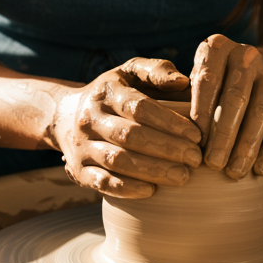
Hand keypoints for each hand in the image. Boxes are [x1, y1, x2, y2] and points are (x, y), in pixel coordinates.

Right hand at [50, 57, 202, 197]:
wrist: (65, 116)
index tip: (197, 135)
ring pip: (117, 160)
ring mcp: (82, 145)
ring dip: (152, 170)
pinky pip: (101, 183)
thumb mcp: (131, 72)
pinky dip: (127, 189)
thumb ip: (158, 71)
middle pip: (130, 135)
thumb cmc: (114, 93)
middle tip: (195, 159)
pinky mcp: (78, 170)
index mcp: (106, 91)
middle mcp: (90, 117)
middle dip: (167, 148)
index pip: (139, 106)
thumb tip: (183, 81)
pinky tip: (152, 191)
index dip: (170, 122)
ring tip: (182, 177)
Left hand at [191, 34, 262, 178]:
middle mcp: (246, 54)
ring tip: (234, 173)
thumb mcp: (195, 78)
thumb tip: (173, 123)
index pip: (208, 81)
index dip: (201, 112)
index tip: (194, 143)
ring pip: (260, 112)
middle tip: (212, 164)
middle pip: (235, 98)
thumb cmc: (216, 81)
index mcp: (217, 47)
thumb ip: (177, 92)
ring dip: (247, 146)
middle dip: (224, 134)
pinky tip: (259, 169)